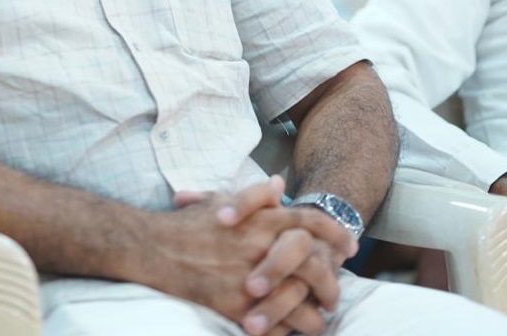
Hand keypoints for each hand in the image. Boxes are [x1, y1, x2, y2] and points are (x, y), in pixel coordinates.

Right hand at [155, 177, 338, 334]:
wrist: (157, 251)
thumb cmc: (190, 224)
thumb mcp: (222, 199)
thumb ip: (255, 193)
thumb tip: (280, 185)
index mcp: (261, 220)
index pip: (310, 223)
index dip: (335, 233)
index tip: (350, 245)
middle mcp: (262, 249)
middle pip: (316, 266)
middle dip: (332, 283)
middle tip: (335, 294)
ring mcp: (252, 281)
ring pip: (303, 306)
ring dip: (316, 317)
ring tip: (318, 320)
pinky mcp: (240, 309)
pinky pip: (278, 328)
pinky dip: (289, 333)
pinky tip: (290, 332)